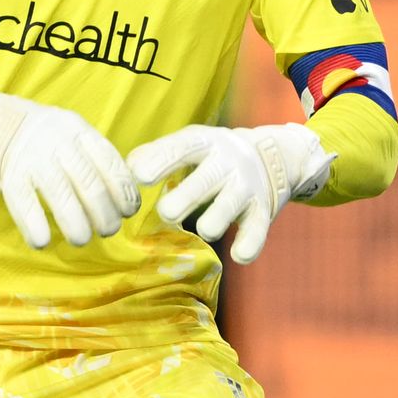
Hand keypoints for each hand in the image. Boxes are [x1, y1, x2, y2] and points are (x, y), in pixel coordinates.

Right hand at [0, 84, 139, 249]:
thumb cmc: (42, 138)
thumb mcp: (72, 134)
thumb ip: (95, 158)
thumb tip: (125, 198)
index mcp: (78, 130)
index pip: (111, 164)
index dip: (124, 193)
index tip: (127, 212)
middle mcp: (57, 141)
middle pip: (90, 184)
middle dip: (105, 216)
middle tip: (107, 230)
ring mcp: (31, 157)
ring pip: (62, 197)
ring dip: (77, 227)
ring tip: (81, 239)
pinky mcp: (8, 175)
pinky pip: (25, 206)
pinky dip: (36, 228)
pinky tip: (43, 242)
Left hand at [128, 122, 333, 264]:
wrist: (270, 159)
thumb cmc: (209, 156)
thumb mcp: (187, 144)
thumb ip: (155, 154)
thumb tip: (127, 168)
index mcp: (203, 142)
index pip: (181, 149)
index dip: (159, 162)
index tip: (139, 177)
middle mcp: (227, 162)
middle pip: (204, 181)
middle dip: (183, 200)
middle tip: (166, 213)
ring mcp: (246, 186)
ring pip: (227, 208)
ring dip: (212, 223)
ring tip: (204, 229)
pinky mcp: (262, 211)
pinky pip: (256, 232)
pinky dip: (248, 246)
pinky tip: (237, 255)